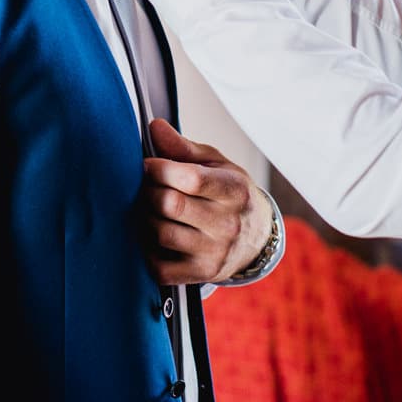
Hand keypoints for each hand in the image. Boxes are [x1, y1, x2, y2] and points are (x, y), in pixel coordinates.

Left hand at [141, 119, 274, 284]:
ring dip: (144, 217)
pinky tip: (150, 236)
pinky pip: (159, 267)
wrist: (256, 239)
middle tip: (144, 186)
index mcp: (234, 191)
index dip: (161, 169)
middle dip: (148, 191)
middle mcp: (228, 224)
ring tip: (147, 208)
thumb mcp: (217, 165)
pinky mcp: (201, 274)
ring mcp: (215, 253)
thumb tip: (154, 127)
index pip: (192, 179)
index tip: (147, 165)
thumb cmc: (231, 194)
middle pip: (171, 205)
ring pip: (161, 233)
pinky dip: (146, 250)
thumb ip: (184, 148)